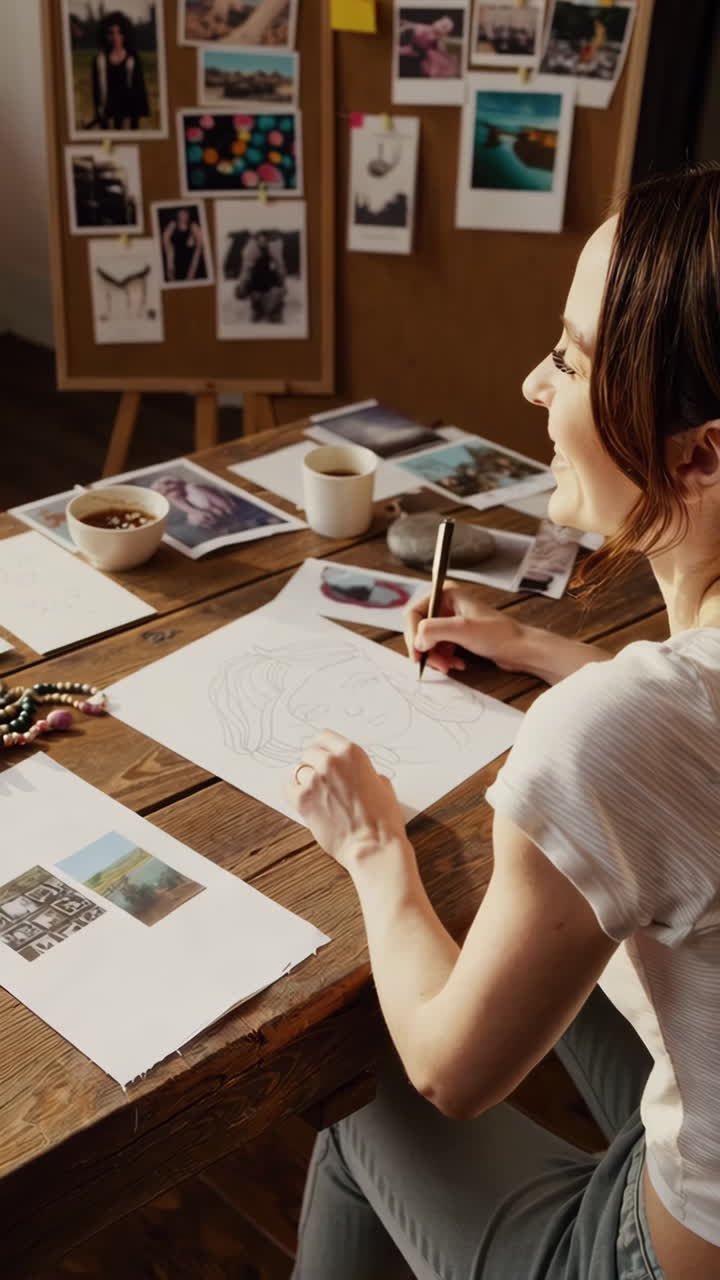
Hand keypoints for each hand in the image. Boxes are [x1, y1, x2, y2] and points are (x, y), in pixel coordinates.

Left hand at [286, 729, 407, 869]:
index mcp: (352, 753)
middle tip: (322, 779)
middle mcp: (331, 762)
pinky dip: (295, 794)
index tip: (324, 756)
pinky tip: (306, 802)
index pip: (324, 736)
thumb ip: (366, 773)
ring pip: (299, 770)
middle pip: (310, 752)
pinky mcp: (302, 799)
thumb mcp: (383, 785)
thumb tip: (359, 775)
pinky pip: (289, 788)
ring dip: (306, 780)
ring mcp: (314, 780)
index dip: (324, 748)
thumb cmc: (382, 820)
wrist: (372, 845)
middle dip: (315, 764)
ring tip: (318, 794)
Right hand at [404, 582, 527, 674]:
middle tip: (436, 664)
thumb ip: (433, 630)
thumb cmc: (499, 634)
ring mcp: (450, 620)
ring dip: (435, 657)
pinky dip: (443, 660)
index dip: (412, 635)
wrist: (521, 649)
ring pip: (427, 642)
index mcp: (445, 593)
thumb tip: (416, 642)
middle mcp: (445, 604)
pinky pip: (437, 649)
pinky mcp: (456, 635)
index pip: (413, 613)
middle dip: (425, 650)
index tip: (418, 654)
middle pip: (418, 629)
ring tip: (449, 666)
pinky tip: (457, 664)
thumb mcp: (463, 629)